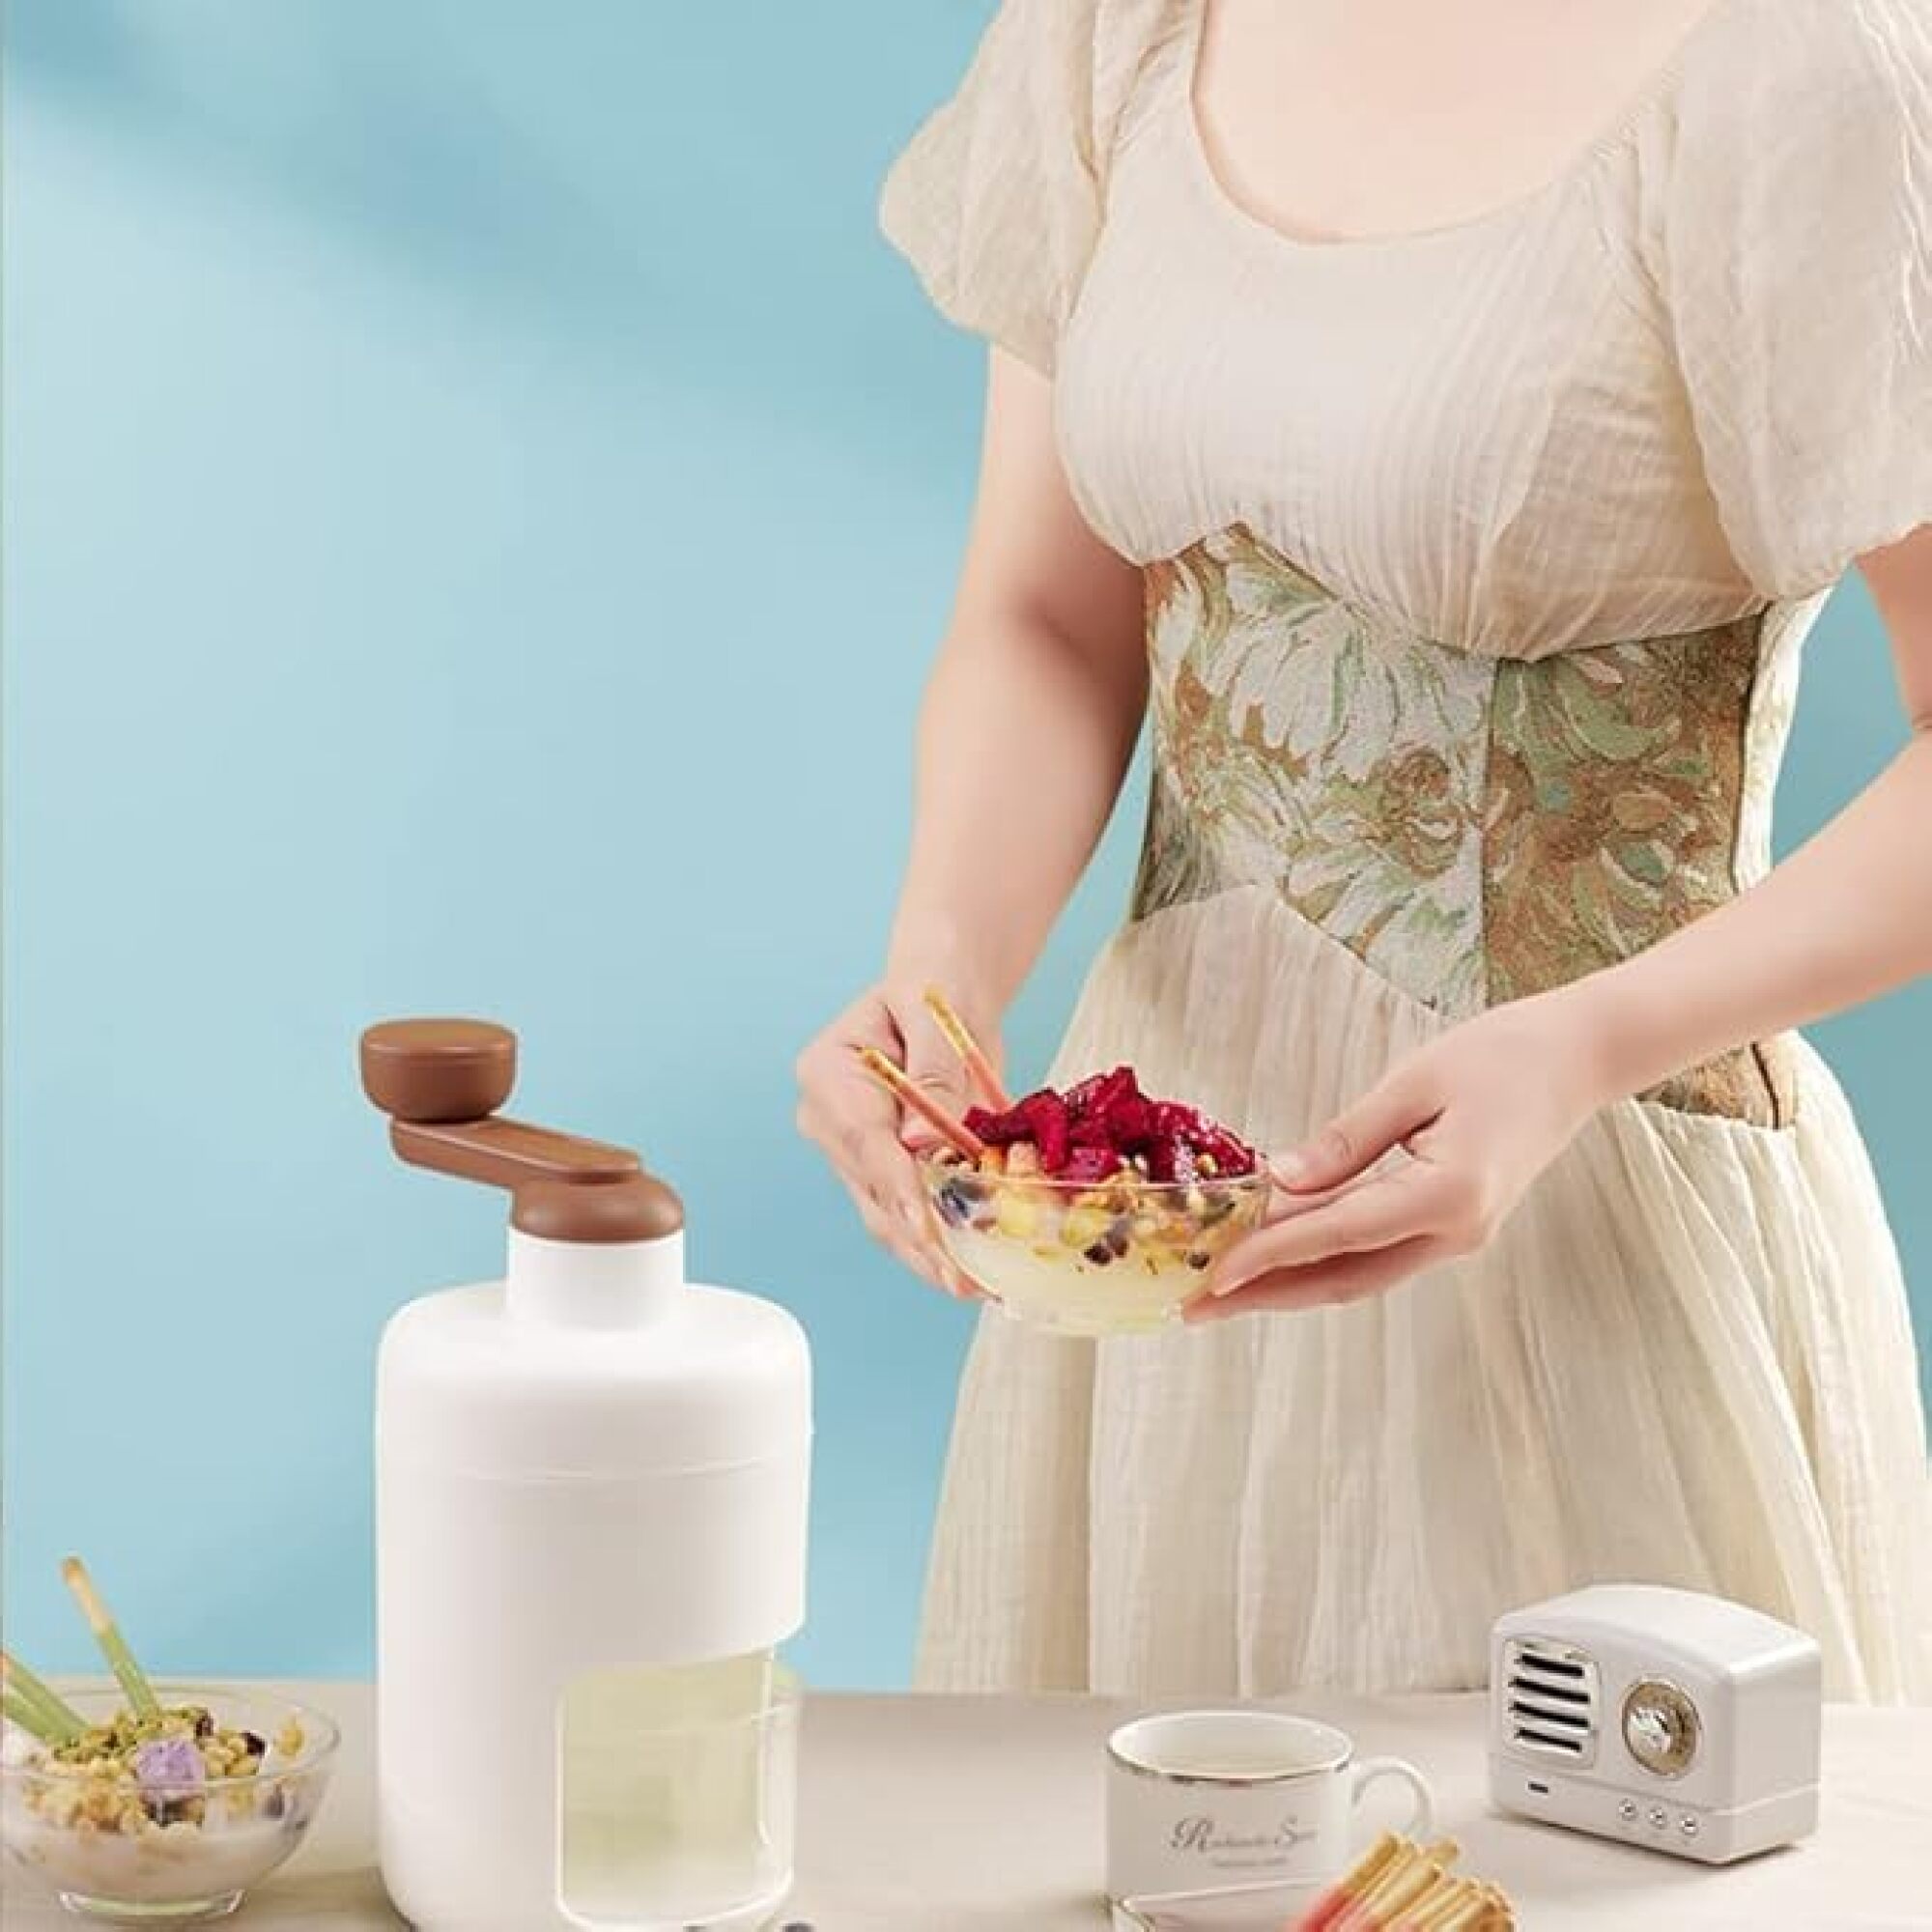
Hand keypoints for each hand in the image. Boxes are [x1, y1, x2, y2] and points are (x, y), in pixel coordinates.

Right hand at [795, 979, 1001, 1298]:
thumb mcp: (936, 1014)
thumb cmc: (935, 988)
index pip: (864, 1142)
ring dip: (925, 1255)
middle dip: (918, 1238)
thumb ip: (932, 1072)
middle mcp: (827, 1119)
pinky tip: (965, 1271)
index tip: (928, 1230)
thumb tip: (922, 1141)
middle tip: (961, 1279)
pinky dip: (933, 1242)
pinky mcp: (878, 1168)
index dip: (899, 1189)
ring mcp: (849, 1150)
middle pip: (871, 1191)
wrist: (940, 987)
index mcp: (825, 1073)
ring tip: (971, 1287)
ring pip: (883, 1214)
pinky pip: (902, 1211)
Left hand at [1190, 993, 1612, 1320]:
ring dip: (1287, 1281)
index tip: (1214, 1271)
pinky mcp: (1452, 1226)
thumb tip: (1277, 1181)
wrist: (1579, 1059)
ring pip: (1357, 1274)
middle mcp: (1456, 1233)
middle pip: (1342, 1278)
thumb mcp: (1413, 1083)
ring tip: (1220, 1286)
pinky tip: (1273, 1247)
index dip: (1271, 1254)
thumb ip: (1345, 1140)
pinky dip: (1321, 1254)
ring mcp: (1457, 1237)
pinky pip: (1374, 1253)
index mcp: (1450, 1195)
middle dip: (1264, 1293)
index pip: (1338, 1235)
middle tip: (1194, 1305)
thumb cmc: (1501, 1055)